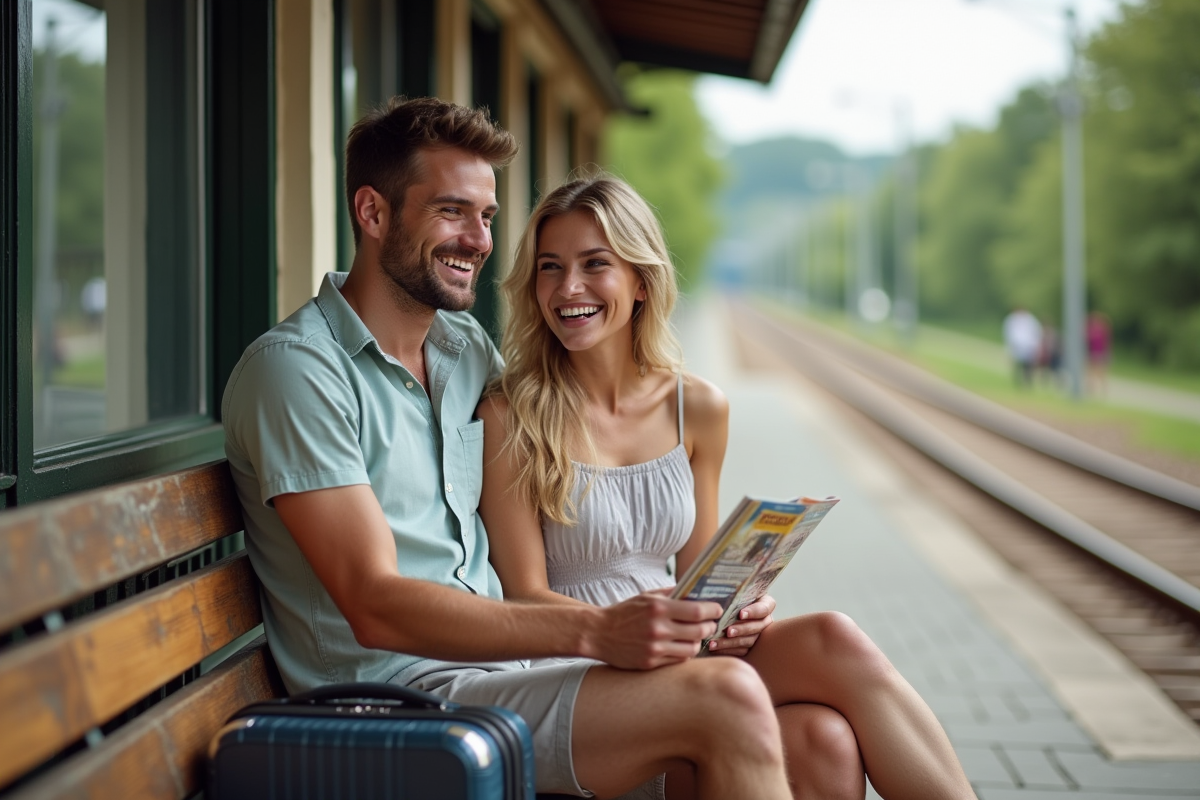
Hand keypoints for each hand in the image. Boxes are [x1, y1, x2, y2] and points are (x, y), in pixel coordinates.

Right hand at [589, 591, 721, 669]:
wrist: (598, 633)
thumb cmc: (624, 612)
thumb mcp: (646, 596)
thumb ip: (671, 594)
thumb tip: (697, 593)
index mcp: (658, 608)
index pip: (698, 611)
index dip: (712, 610)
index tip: (717, 609)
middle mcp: (658, 629)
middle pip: (700, 631)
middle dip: (710, 626)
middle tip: (710, 623)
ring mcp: (655, 648)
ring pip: (692, 649)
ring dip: (698, 642)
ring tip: (695, 636)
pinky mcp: (651, 663)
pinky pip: (678, 660)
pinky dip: (684, 653)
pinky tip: (681, 645)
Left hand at [706, 594, 775, 656]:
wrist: (727, 606)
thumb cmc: (732, 595)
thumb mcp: (736, 591)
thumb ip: (735, 592)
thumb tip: (723, 591)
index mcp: (766, 604)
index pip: (764, 608)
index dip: (753, 612)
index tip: (740, 614)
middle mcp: (765, 620)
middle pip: (757, 627)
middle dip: (741, 629)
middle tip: (728, 631)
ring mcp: (759, 634)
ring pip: (749, 641)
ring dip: (731, 643)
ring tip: (715, 643)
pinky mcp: (750, 646)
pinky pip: (741, 651)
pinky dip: (727, 650)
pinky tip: (715, 648)